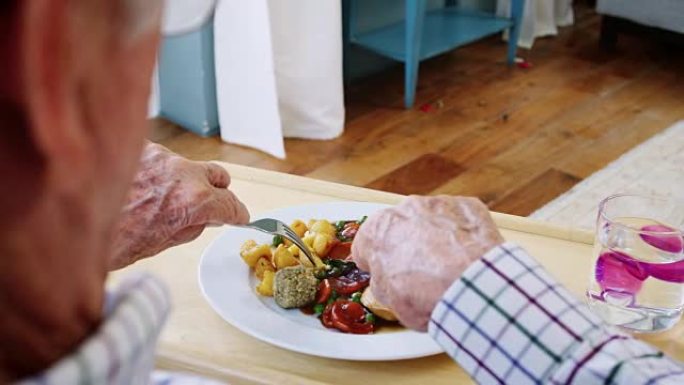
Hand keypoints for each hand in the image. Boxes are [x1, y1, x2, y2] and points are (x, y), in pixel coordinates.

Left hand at [110, 143, 249, 269]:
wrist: (62, 222)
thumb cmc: (106, 241)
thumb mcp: (157, 244)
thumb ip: (189, 227)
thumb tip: (202, 219)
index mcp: (192, 200)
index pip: (231, 204)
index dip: (237, 214)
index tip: (239, 217)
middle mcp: (180, 171)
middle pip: (217, 174)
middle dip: (217, 190)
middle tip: (207, 204)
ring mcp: (157, 154)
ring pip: (183, 164)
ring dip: (178, 179)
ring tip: (154, 199)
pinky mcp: (135, 145)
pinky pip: (154, 156)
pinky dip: (150, 170)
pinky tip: (132, 187)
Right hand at [351, 196, 503, 330]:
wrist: (469, 288)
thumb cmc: (423, 296)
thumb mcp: (389, 300)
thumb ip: (382, 280)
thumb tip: (386, 277)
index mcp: (377, 229)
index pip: (367, 243)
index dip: (376, 260)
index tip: (386, 272)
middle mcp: (405, 207)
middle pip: (401, 226)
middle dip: (407, 243)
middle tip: (421, 271)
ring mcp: (438, 204)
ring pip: (432, 220)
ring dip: (436, 236)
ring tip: (450, 266)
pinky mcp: (468, 206)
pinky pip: (461, 219)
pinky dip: (464, 234)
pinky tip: (469, 256)